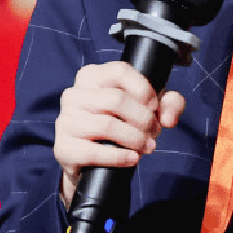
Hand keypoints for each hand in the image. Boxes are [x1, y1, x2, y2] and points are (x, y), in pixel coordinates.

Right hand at [55, 61, 185, 208]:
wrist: (93, 161)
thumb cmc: (122, 125)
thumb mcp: (148, 108)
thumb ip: (169, 103)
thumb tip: (168, 117)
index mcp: (91, 76)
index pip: (120, 71)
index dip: (144, 89)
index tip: (155, 106)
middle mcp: (74, 94)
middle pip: (116, 99)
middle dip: (144, 118)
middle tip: (155, 132)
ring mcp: (65, 121)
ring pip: (106, 125)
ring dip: (135, 139)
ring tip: (148, 147)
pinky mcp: (63, 147)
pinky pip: (93, 152)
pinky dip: (119, 157)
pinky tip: (132, 158)